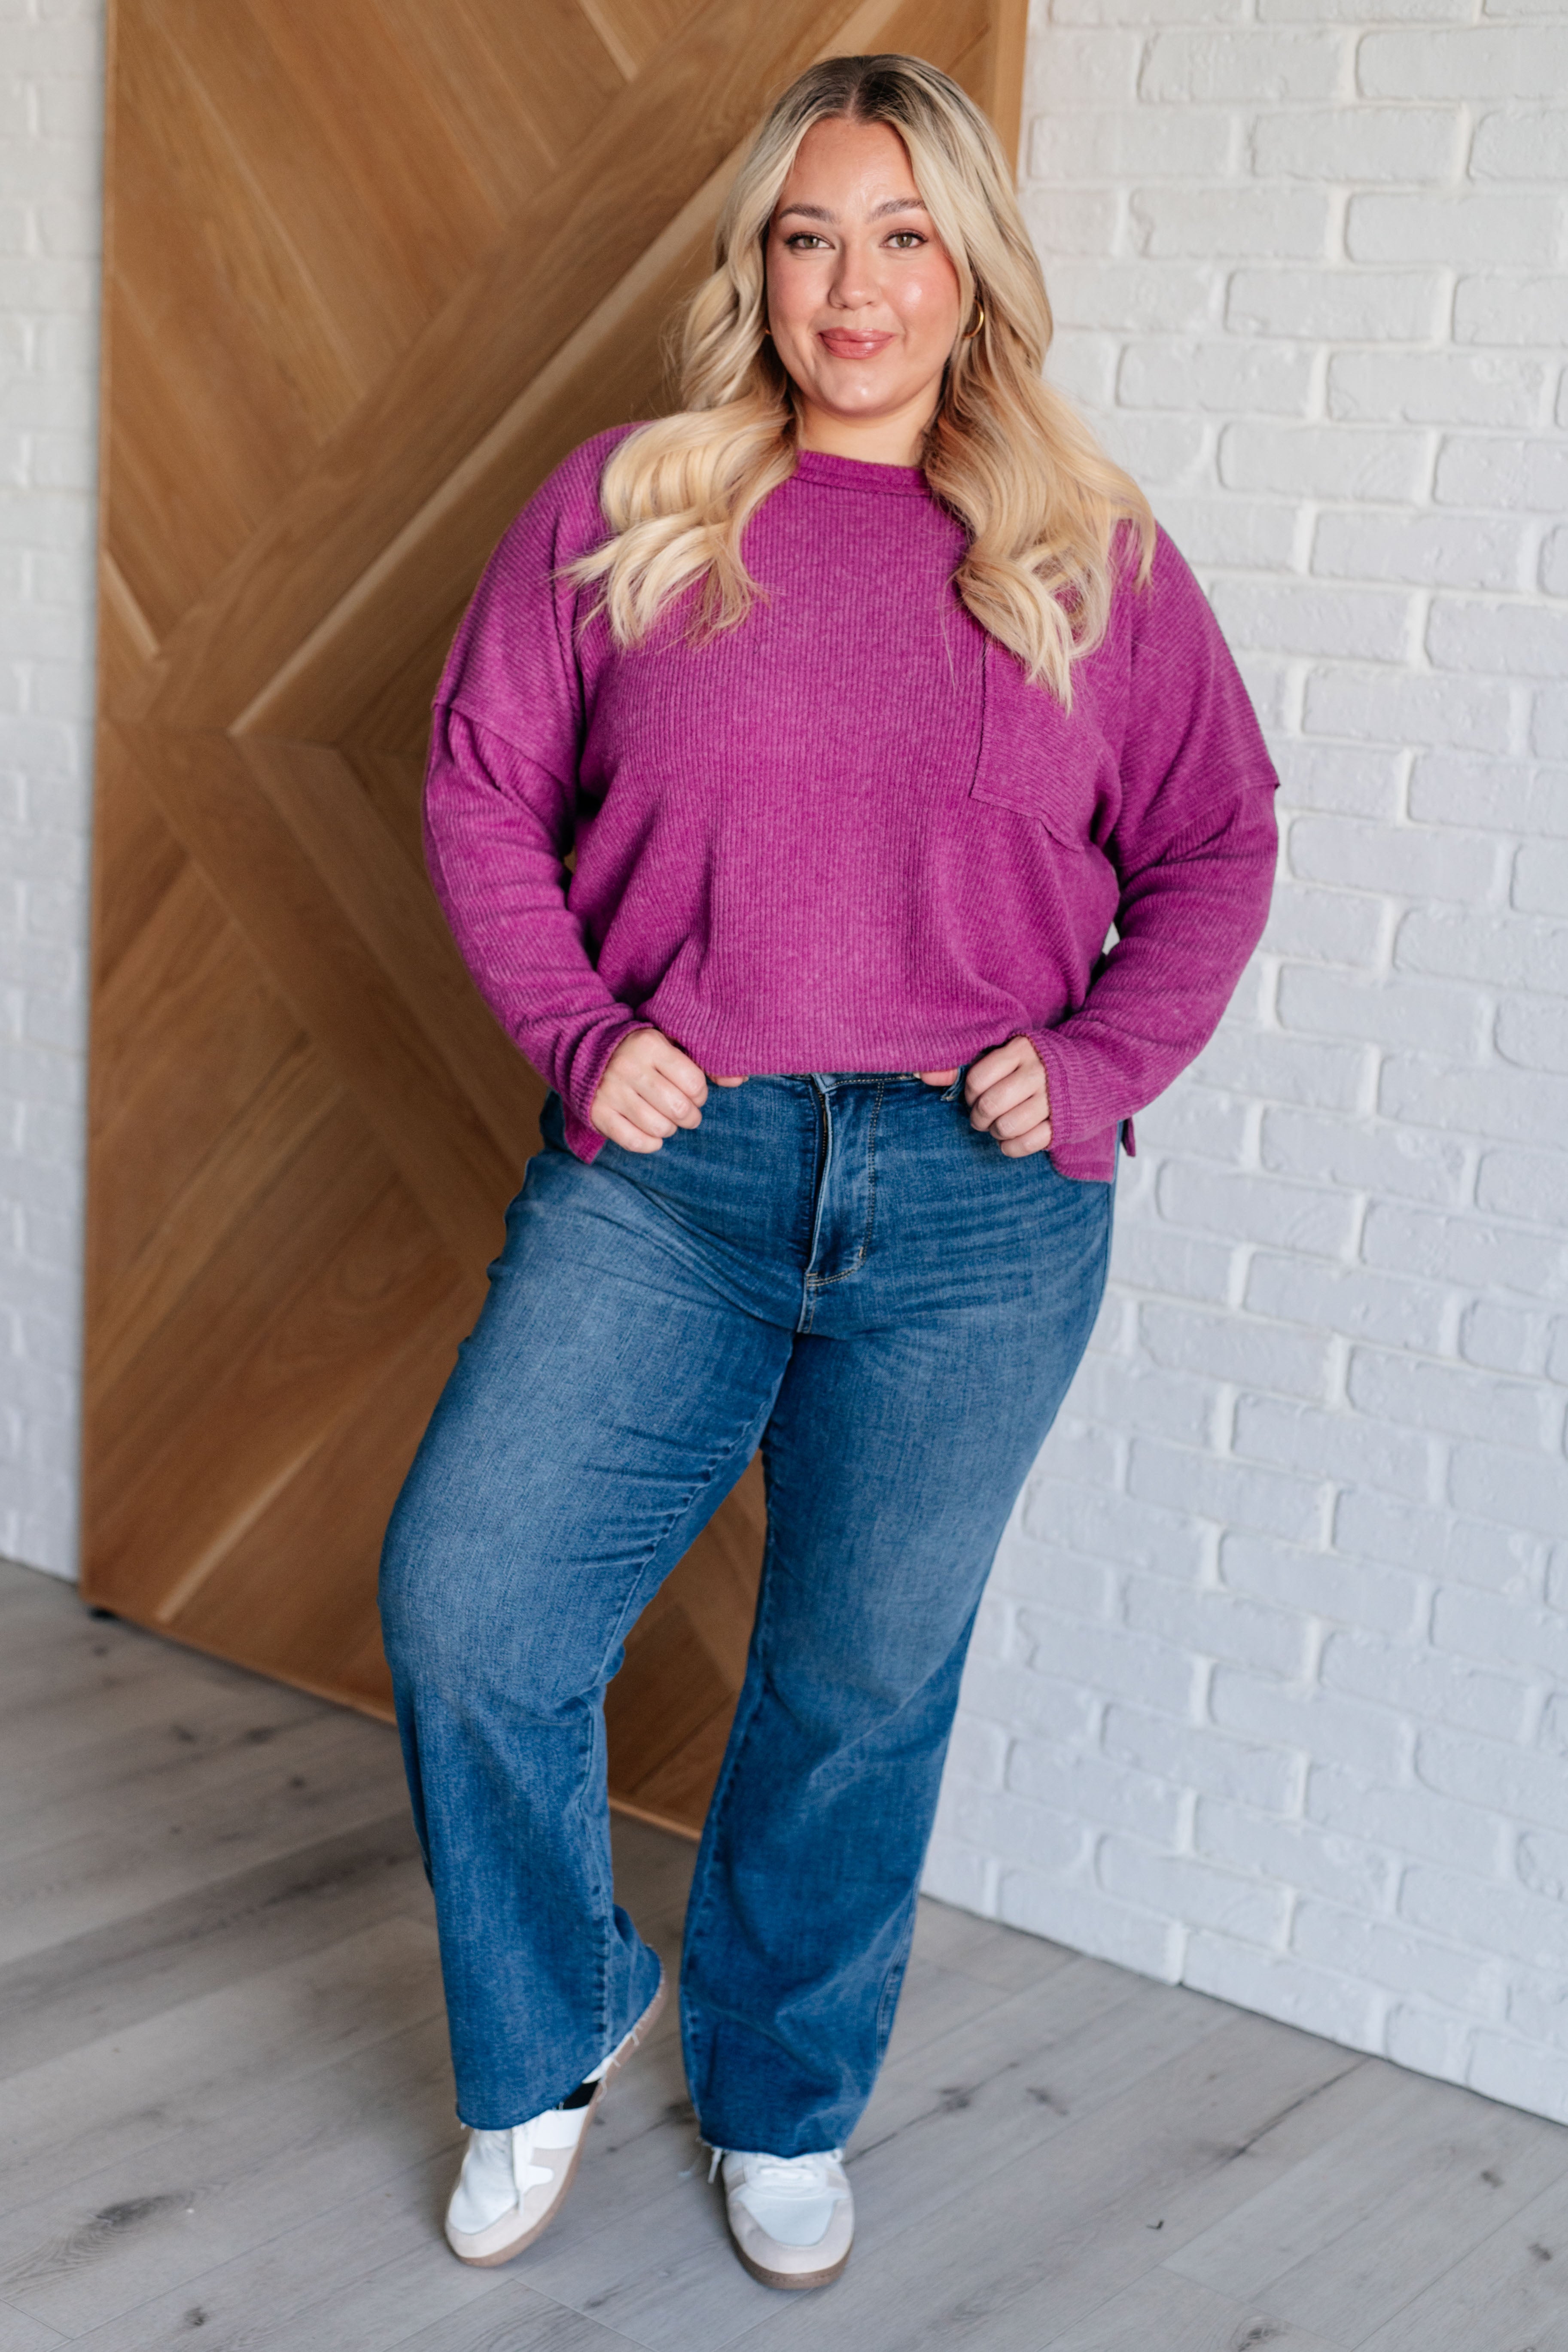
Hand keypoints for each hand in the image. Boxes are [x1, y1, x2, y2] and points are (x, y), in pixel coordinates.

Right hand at [589, 1031, 746, 1151]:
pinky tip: (652, 1133)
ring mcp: (611, 1092)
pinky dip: (650, 1143)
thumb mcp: (670, 1043)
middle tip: (686, 1112)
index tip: (694, 1092)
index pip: (694, 1083)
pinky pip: (635, 1141)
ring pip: (659, 1128)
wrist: (586, 1050)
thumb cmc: (641, 1051)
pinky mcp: (598, 1114)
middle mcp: (629, 1068)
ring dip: (670, 1129)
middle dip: (690, 1116)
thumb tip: (739, 1080)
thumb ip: (705, 1061)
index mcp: (650, 1045)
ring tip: (667, 1118)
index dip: (700, 1094)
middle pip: (679, 1109)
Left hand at [917, 1037, 1051, 1157]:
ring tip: (999, 1126)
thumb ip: (966, 1063)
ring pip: (1007, 1126)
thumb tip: (925, 1076)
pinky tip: (1011, 1140)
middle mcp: (1038, 1072)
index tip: (974, 1095)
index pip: (977, 1079)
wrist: (1092, 1070)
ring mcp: (1053, 1099)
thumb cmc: (1036, 1063)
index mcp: (1020, 1050)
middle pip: (990, 1104)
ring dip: (996, 1132)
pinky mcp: (1063, 1123)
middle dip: (979, 1117)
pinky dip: (1012, 1147)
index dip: (969, 1093)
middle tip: (982, 1116)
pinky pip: (1028, 1144)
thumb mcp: (1006, 1053)